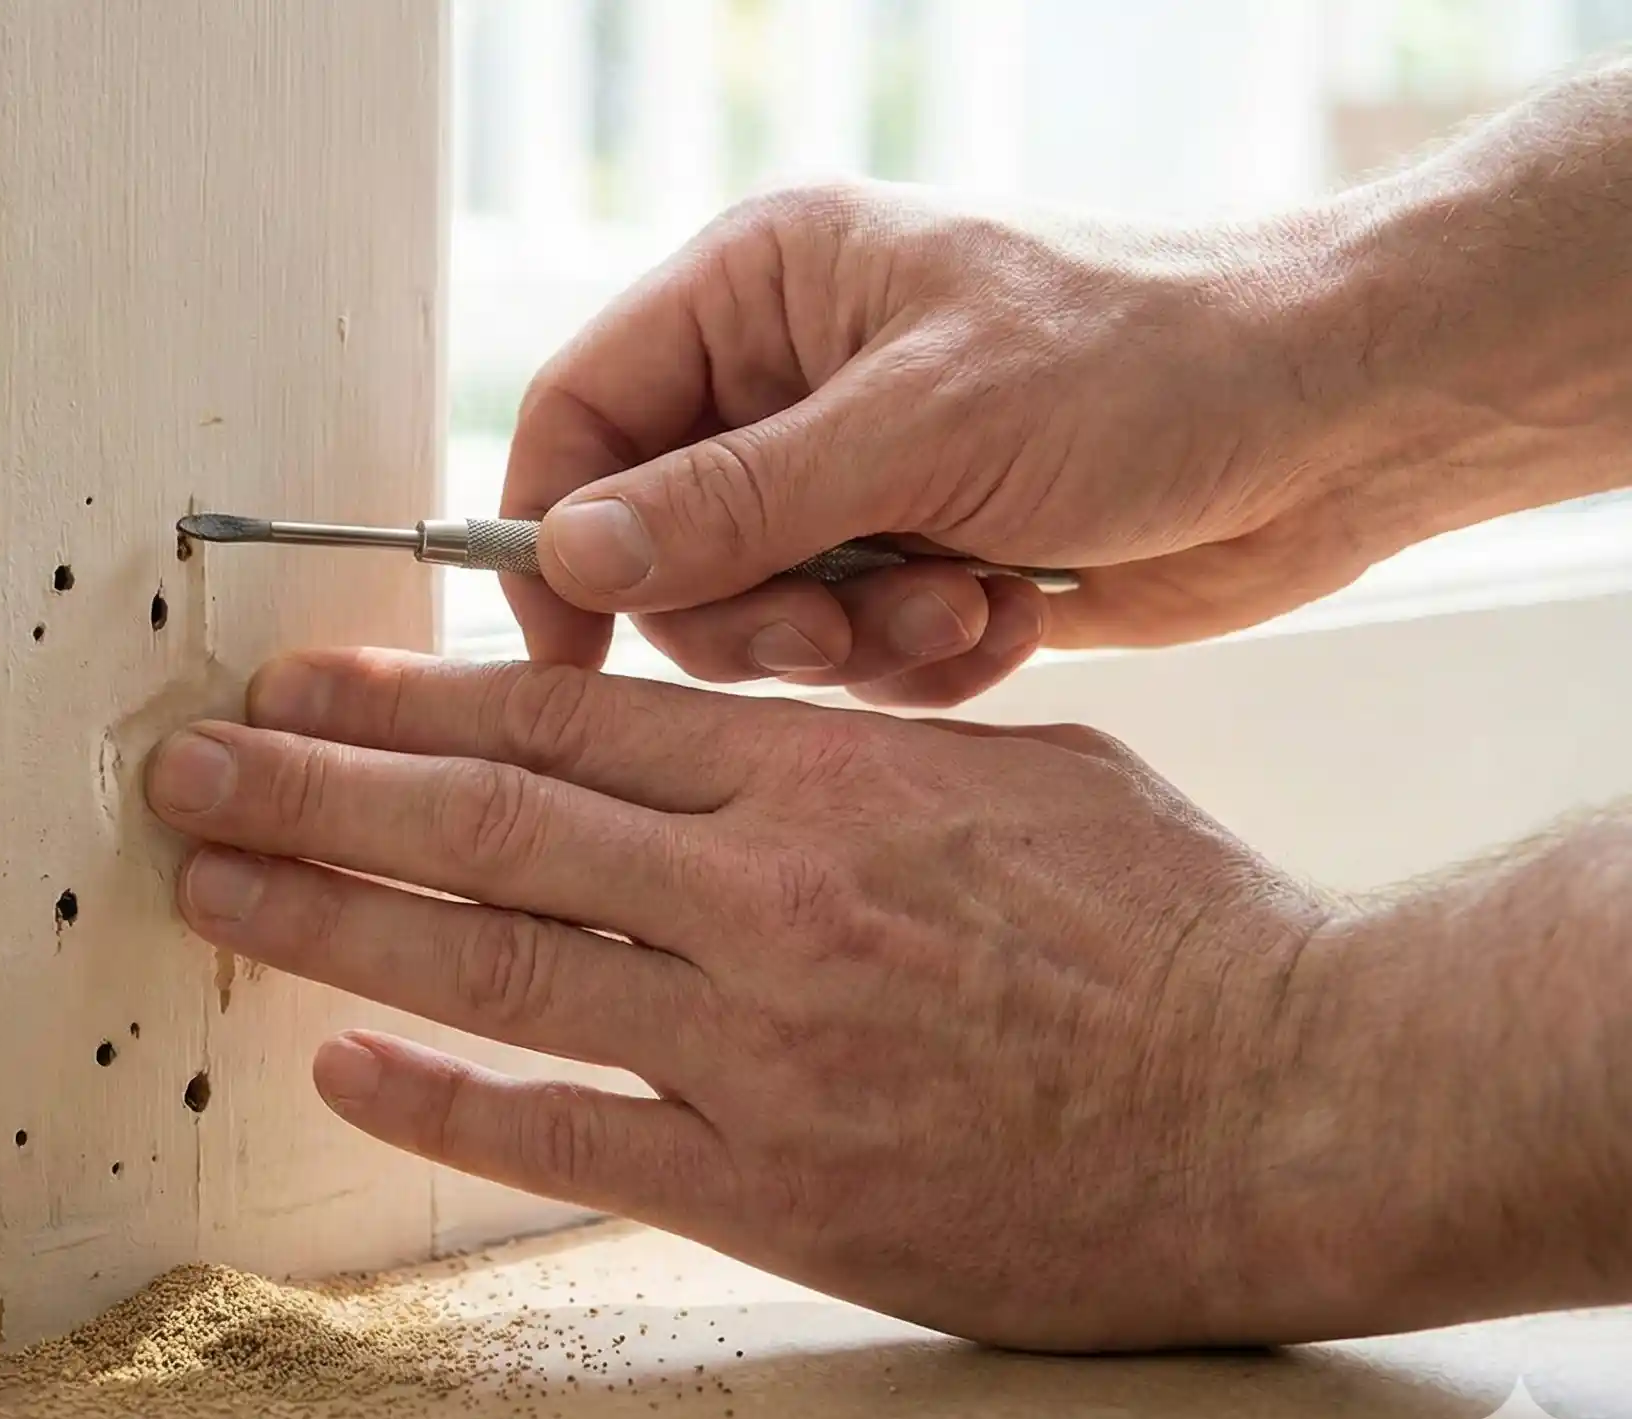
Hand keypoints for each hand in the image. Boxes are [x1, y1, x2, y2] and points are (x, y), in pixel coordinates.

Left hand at [148, 648, 1388, 1349]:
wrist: (1293, 1099)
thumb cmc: (1174, 927)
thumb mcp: (1011, 768)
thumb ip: (845, 751)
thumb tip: (720, 733)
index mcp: (818, 779)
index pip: (559, 723)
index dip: (403, 699)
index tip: (299, 684)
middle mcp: (760, 897)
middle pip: (489, 822)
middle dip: (317, 785)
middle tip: (190, 766)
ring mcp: (756, 1045)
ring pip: (495, 963)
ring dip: (332, 917)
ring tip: (215, 883)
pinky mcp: (774, 1184)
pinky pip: (568, 1133)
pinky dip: (439, 1100)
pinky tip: (337, 1064)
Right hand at [498, 183, 1478, 703]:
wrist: (1338, 427)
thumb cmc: (1149, 367)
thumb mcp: (920, 431)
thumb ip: (728, 503)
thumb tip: (568, 557)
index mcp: (761, 289)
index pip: (578, 414)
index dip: (551, 534)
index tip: (567, 653)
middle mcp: (789, 381)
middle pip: (652, 543)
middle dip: (745, 612)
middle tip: (835, 634)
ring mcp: (853, 476)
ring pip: (751, 617)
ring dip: (850, 645)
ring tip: (956, 606)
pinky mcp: (916, 561)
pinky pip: (848, 658)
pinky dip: (921, 659)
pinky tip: (1011, 617)